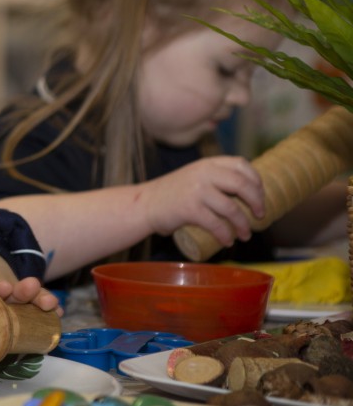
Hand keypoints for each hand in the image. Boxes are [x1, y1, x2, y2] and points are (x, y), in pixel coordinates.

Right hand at [0, 239, 61, 313]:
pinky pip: (36, 305)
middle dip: (18, 298)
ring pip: (23, 306)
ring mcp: (7, 308)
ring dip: (36, 301)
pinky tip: (58, 306)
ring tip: (48, 298)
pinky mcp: (22, 303)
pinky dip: (47, 305)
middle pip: (5, 306)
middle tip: (27, 288)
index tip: (2, 287)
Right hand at [141, 156, 264, 244]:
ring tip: (245, 235)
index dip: (256, 180)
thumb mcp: (194, 176)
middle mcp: (203, 173)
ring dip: (243, 225)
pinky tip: (227, 241)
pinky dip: (226, 235)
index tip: (259, 195)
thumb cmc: (173, 193)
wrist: (145, 204)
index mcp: (207, 164)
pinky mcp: (190, 209)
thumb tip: (249, 194)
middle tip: (259, 215)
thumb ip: (215, 178)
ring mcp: (197, 191)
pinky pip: (217, 224)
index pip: (241, 165)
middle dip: (256, 202)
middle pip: (242, 184)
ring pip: (232, 209)